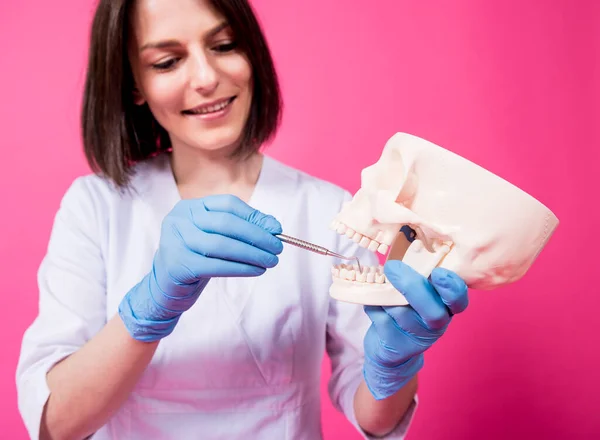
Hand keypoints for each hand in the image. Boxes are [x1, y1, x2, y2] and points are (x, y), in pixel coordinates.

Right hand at [119, 194, 282, 341]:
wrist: (166, 288)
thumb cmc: (196, 258)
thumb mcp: (217, 239)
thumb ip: (242, 228)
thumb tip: (274, 226)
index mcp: (189, 207)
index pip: (227, 204)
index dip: (254, 216)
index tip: (276, 229)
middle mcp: (179, 219)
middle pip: (226, 223)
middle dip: (257, 236)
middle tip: (278, 248)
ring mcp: (175, 241)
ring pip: (222, 244)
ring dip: (252, 253)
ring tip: (270, 261)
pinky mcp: (177, 264)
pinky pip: (215, 265)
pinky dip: (240, 268)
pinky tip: (256, 271)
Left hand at [362, 260, 468, 399]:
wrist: (394, 352)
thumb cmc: (407, 310)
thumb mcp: (419, 293)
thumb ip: (419, 276)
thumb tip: (407, 247)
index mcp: (446, 307)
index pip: (458, 300)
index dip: (452, 287)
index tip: (438, 272)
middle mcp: (436, 323)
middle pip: (432, 311)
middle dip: (412, 287)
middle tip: (393, 267)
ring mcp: (416, 337)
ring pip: (399, 311)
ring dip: (385, 295)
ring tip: (381, 289)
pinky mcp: (395, 345)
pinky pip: (380, 317)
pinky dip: (373, 306)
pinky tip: (374, 304)